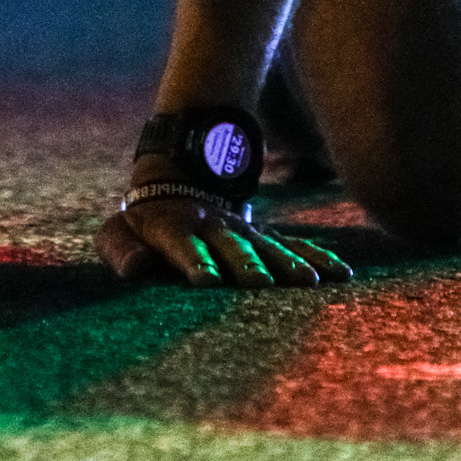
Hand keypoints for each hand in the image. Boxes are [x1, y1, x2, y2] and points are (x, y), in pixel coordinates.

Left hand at [97, 190, 352, 288]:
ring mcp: (244, 231)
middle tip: (259, 284)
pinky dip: (316, 258)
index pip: (182, 244)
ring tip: (309, 283)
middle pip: (231, 245)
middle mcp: (213, 227)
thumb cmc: (145, 222)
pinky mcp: (266, 237)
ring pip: (268, 246)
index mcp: (174, 227)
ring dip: (288, 263)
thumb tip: (135, 269)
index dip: (193, 260)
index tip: (207, 280)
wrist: (181, 177)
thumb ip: (120, 250)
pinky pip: (294, 247)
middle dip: (245, 263)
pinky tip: (340, 274)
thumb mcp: (121, 230)